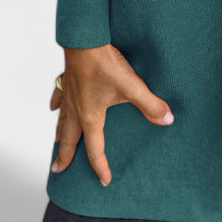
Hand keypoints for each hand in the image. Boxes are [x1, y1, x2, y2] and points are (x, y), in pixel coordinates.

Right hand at [49, 43, 173, 185]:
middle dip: (65, 157)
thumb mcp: (132, 87)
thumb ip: (150, 105)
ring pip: (61, 121)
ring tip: (56, 144)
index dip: (101, 167)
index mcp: (90, 118)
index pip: (95, 150)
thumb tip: (168, 120)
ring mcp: (69, 95)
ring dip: (59, 135)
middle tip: (58, 171)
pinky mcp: (67, 80)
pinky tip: (54, 107)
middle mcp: (75, 110)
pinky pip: (58, 98)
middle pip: (68, 140)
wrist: (84, 40)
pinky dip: (56, 106)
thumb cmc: (105, 64)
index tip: (105, 180)